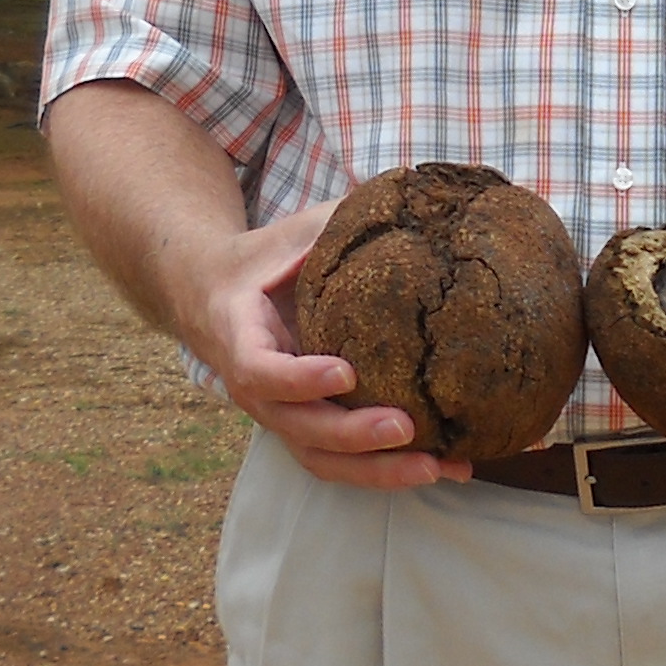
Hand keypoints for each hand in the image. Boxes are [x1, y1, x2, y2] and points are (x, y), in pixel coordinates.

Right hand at [175, 198, 470, 489]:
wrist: (220, 294)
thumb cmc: (266, 258)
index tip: (346, 371)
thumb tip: (412, 193)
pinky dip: (388, 472)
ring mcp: (279, 416)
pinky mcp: (307, 430)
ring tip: (442, 466)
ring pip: (321, 460)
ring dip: (379, 472)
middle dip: (353, 434)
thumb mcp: (295, 232)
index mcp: (239, 336)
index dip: (300, 378)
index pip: (261, 370)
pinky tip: (446, 466)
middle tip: (407, 427)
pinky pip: (342, 463)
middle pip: (297, 429)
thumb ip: (339, 220)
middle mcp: (254, 389)